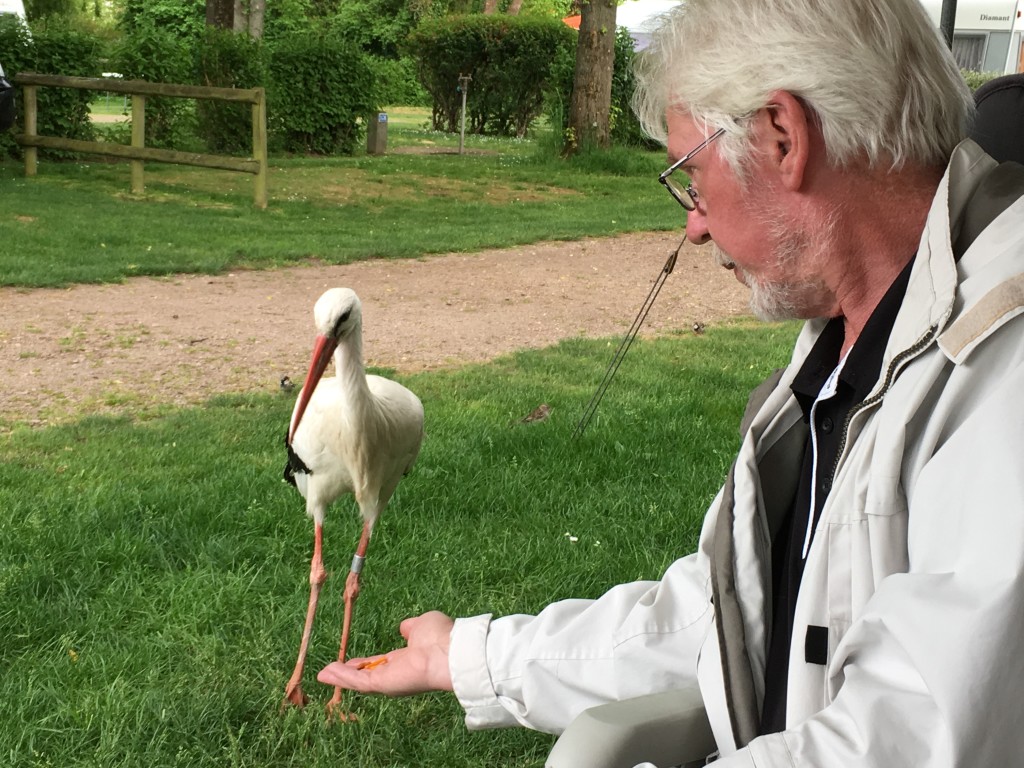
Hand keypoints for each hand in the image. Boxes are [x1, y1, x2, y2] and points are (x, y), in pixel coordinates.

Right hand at [317, 611, 454, 695]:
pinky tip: (326, 673)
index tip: (351, 660)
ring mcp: (389, 680)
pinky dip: (342, 678)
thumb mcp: (422, 625)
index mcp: (406, 659)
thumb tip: (405, 627)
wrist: (450, 651)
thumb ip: (411, 628)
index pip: (382, 662)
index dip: (365, 662)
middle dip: (348, 673)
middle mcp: (397, 672)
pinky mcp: (383, 684)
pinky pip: (358, 681)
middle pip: (367, 675)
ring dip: (341, 677)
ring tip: (322, 674)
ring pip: (360, 680)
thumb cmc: (440, 636)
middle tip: (329, 671)